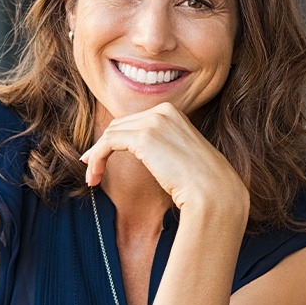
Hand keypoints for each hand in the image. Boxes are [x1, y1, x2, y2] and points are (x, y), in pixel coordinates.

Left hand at [80, 102, 247, 211]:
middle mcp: (162, 111)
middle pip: (119, 126)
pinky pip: (107, 144)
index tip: (101, 158)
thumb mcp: (179, 154)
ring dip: (96, 157)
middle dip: (101, 147)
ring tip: (92, 178)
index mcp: (172, 112)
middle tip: (92, 169)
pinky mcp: (143, 137)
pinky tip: (94, 176)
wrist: (213, 193)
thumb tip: (140, 151)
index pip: (133, 122)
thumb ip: (160, 146)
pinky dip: (96, 158)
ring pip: (110, 135)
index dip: (113, 140)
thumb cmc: (200, 182)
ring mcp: (153, 121)